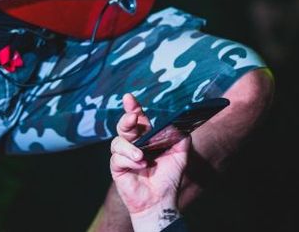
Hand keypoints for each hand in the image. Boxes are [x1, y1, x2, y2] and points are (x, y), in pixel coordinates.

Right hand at [110, 94, 189, 230]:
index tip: (129, 97)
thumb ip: (181, 137)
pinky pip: (117, 158)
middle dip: (126, 119)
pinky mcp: (117, 167)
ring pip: (117, 141)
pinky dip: (129, 161)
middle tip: (133, 118)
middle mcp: (132, 142)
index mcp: (145, 136)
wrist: (161, 201)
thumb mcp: (180, 155)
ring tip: (141, 156)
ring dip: (129, 148)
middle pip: (123, 125)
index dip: (132, 107)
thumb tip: (179, 122)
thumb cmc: (169, 177)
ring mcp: (123, 154)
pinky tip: (139, 165)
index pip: (137, 117)